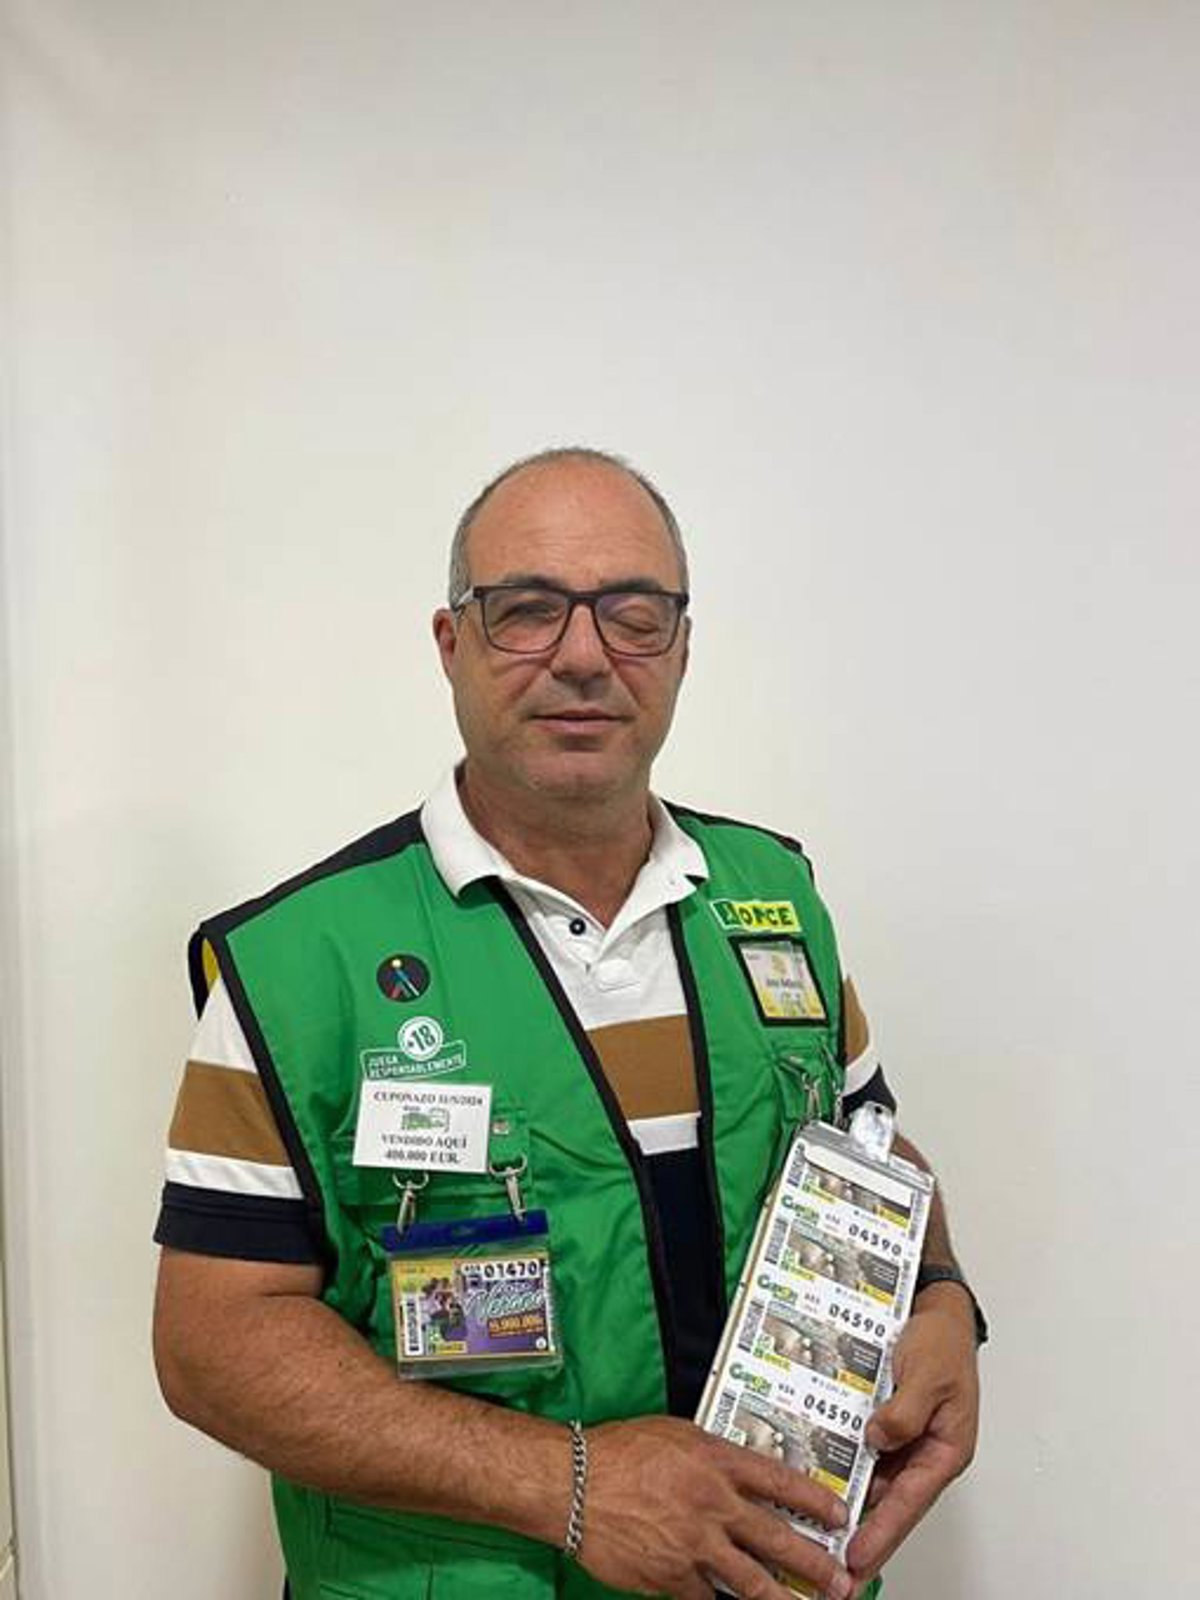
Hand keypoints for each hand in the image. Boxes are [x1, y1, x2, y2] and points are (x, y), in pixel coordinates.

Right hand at [578, 1415, 855, 1599]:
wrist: (574, 1483)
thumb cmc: (619, 1452)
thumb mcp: (676, 1434)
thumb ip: (713, 1455)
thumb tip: (741, 1471)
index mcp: (717, 1462)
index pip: (781, 1483)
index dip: (816, 1501)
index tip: (841, 1516)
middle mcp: (714, 1505)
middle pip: (778, 1539)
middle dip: (816, 1563)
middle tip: (843, 1580)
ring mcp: (695, 1546)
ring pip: (752, 1582)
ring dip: (785, 1599)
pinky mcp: (672, 1578)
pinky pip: (707, 1597)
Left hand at [845, 1284, 978, 1593]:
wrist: (935, 1312)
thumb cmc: (942, 1343)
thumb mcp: (926, 1375)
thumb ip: (905, 1411)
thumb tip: (879, 1440)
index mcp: (946, 1449)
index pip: (910, 1501)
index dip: (882, 1532)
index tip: (858, 1558)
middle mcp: (924, 1452)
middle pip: (891, 1503)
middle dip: (864, 1534)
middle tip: (833, 1564)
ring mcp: (905, 1441)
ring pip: (875, 1482)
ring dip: (850, 1502)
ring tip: (818, 1529)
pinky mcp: (888, 1426)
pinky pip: (865, 1453)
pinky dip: (846, 1465)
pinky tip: (819, 1475)